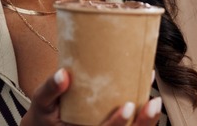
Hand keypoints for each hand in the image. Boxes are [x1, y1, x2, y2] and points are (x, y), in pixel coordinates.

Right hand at [21, 68, 162, 125]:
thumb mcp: (41, 104)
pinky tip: (148, 99)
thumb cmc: (43, 116)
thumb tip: (63, 74)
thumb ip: (50, 89)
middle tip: (153, 103)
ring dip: (147, 122)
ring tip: (155, 101)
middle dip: (143, 123)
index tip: (127, 107)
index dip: (117, 124)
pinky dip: (142, 118)